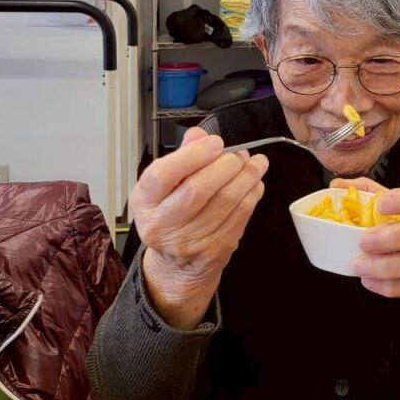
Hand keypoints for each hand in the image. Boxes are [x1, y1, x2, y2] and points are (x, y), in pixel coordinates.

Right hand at [132, 127, 267, 328]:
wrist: (177, 263)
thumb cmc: (171, 215)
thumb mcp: (165, 185)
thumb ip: (181, 157)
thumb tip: (199, 136)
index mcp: (145, 201)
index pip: (163, 175)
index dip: (192, 155)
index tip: (215, 143)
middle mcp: (162, 224)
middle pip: (198, 189)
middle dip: (226, 165)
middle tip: (239, 154)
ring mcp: (189, 241)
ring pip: (225, 201)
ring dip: (247, 176)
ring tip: (255, 163)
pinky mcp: (215, 249)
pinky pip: (240, 215)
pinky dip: (252, 194)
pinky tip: (254, 183)